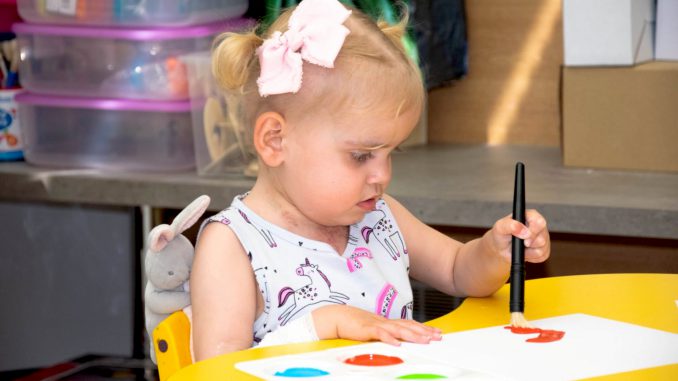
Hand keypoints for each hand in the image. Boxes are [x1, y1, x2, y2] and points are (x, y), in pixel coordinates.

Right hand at [312, 304, 441, 345]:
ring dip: (413, 335)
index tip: (436, 332)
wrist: (337, 317)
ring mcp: (376, 325)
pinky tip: (398, 344)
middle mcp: (385, 322)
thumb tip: (398, 341)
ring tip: (425, 340)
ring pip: (398, 330)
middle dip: (424, 332)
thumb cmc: (354, 324)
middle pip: (408, 326)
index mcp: (387, 322)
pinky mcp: (366, 329)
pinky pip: (380, 334)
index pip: (409, 324)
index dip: (423, 328)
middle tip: (437, 336)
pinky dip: (390, 338)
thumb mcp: (373, 330)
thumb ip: (385, 333)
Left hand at [489, 209, 549, 262]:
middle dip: (529, 244)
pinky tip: (524, 253)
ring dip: (528, 252)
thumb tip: (524, 231)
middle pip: (542, 238)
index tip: (524, 237)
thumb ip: (510, 225)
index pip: (539, 222)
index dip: (533, 231)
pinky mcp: (544, 250)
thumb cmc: (501, 234)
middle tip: (521, 244)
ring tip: (520, 247)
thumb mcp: (500, 227)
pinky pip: (542, 256)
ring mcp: (543, 238)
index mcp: (530, 216)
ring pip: (542, 249)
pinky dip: (531, 257)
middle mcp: (539, 226)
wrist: (502, 248)